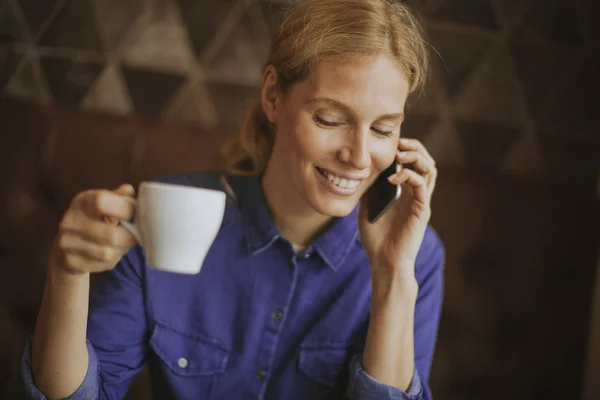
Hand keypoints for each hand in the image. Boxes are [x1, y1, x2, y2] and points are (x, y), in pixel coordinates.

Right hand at [51, 184, 137, 276]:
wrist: (67, 246)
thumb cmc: (95, 220)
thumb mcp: (106, 204)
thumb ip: (120, 197)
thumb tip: (129, 191)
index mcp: (82, 202)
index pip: (102, 202)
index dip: (124, 209)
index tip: (134, 214)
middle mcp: (70, 221)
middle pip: (111, 235)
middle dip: (129, 238)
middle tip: (134, 236)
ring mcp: (66, 243)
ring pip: (108, 253)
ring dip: (121, 250)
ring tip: (121, 244)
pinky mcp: (69, 262)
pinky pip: (103, 265)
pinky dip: (113, 260)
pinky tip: (110, 253)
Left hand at [359, 138, 436, 277]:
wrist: (384, 263)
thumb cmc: (376, 240)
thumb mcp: (367, 208)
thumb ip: (369, 190)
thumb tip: (362, 171)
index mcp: (406, 193)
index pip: (414, 164)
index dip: (406, 150)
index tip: (391, 143)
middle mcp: (416, 195)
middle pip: (426, 162)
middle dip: (415, 148)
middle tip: (399, 144)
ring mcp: (421, 202)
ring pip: (430, 170)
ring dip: (416, 157)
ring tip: (400, 154)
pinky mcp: (422, 211)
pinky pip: (422, 187)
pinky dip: (409, 176)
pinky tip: (393, 178)